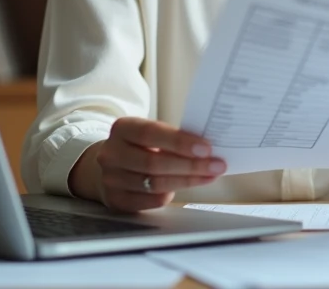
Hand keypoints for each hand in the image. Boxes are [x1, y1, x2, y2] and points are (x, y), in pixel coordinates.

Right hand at [69, 118, 225, 211]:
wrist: (111, 164)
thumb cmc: (140, 145)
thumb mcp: (150, 133)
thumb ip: (172, 137)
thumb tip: (207, 148)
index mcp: (122, 128)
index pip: (151, 133)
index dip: (180, 142)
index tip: (206, 148)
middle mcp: (112, 153)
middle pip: (154, 162)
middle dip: (190, 165)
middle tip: (216, 165)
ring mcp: (111, 178)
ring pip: (155, 183)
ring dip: (187, 180)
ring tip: (209, 176)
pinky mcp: (116, 199)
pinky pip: (150, 200)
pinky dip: (172, 194)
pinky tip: (187, 185)